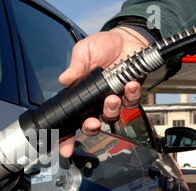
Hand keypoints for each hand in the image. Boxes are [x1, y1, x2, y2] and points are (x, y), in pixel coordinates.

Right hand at [58, 27, 147, 157]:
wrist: (127, 38)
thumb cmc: (102, 45)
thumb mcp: (84, 51)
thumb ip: (76, 66)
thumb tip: (64, 79)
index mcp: (80, 94)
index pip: (71, 118)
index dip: (66, 136)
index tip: (64, 148)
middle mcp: (95, 101)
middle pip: (90, 124)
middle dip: (90, 128)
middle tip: (92, 123)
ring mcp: (112, 99)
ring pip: (111, 116)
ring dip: (111, 110)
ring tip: (112, 97)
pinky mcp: (129, 94)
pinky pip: (131, 103)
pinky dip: (131, 95)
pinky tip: (130, 84)